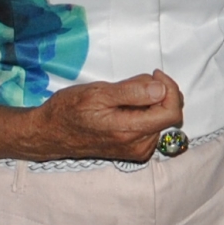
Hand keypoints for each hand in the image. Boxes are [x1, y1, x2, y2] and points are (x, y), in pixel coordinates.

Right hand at [32, 73, 184, 162]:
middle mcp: (139, 146)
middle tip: (131, 83)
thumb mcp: (98, 93)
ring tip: (120, 97)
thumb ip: (132, 92)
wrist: (51, 133)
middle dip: (157, 93)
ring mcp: (137, 150)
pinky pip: (150, 125)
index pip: (172, 112)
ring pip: (159, 118)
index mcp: (130, 132)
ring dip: (148, 102)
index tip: (155, 74)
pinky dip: (143, 112)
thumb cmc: (70, 110)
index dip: (169, 88)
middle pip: (168, 113)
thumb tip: (162, 89)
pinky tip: (122, 108)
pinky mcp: (134, 150)